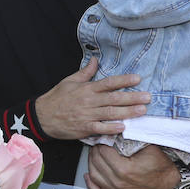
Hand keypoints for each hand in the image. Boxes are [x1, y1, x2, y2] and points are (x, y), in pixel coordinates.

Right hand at [33, 59, 150, 138]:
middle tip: (147, 97)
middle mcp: (89, 101)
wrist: (42, 116)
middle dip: (132, 97)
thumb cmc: (56, 98)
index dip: (123, 80)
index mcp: (86, 88)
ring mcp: (87, 115)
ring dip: (128, 112)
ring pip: (110, 113)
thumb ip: (85, 72)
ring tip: (142, 110)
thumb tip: (95, 60)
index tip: (137, 79)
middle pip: (114, 98)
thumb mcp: (69, 81)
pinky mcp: (84, 128)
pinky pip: (101, 128)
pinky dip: (112, 128)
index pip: (108, 83)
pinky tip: (124, 127)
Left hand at [84, 144, 178, 188]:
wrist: (170, 183)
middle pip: (97, 162)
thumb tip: (115, 129)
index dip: (102, 141)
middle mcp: (119, 183)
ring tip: (94, 154)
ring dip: (91, 163)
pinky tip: (89, 175)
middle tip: (98, 143)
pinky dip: (91, 184)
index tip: (103, 137)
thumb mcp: (147, 146)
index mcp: (124, 169)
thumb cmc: (161, 166)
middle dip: (95, 150)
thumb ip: (130, 138)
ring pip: (94, 176)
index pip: (103, 151)